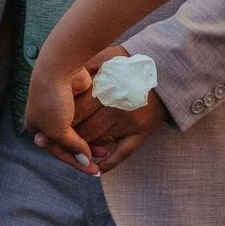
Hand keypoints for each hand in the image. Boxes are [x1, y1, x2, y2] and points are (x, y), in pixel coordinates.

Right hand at [23, 51, 101, 174]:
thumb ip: (72, 147)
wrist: (59, 68)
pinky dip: (93, 125)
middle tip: (102, 157)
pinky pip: (85, 117)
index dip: (75, 162)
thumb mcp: (58, 131)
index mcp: (36, 126)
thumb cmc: (52, 100)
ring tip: (107, 148)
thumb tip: (86, 160)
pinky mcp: (76, 98)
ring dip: (91, 140)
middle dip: (84, 151)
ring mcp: (62, 107)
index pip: (57, 151)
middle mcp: (48, 118)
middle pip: (68, 141)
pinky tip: (105, 132)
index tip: (93, 170)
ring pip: (79, 130)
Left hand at [71, 45, 165, 173]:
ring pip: (99, 142)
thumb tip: (66, 75)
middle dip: (70, 135)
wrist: (169, 70)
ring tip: (76, 147)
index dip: (63, 118)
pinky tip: (97, 168)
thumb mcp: (109, 57)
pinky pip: (123, 153)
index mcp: (107, 89)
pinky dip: (109, 163)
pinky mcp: (142, 132)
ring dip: (86, 147)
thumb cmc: (134, 62)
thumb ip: (88, 66)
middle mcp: (117, 108)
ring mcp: (130, 123)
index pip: (77, 111)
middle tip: (59, 137)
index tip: (55, 120)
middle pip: (85, 129)